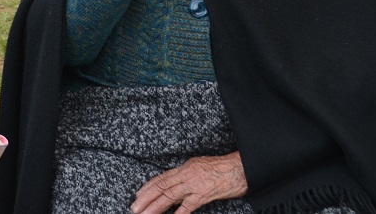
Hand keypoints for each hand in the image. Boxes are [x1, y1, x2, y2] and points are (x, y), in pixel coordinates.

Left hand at [130, 152, 247, 213]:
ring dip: (155, 207)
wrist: (240, 168)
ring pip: (170, 196)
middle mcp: (187, 175)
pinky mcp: (204, 195)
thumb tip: (175, 184)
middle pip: (162, 188)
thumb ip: (186, 175)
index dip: (148, 187)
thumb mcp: (200, 166)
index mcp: (185, 167)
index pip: (162, 178)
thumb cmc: (222, 168)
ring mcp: (194, 185)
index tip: (137, 196)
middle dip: (146, 199)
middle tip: (134, 208)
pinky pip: (188, 206)